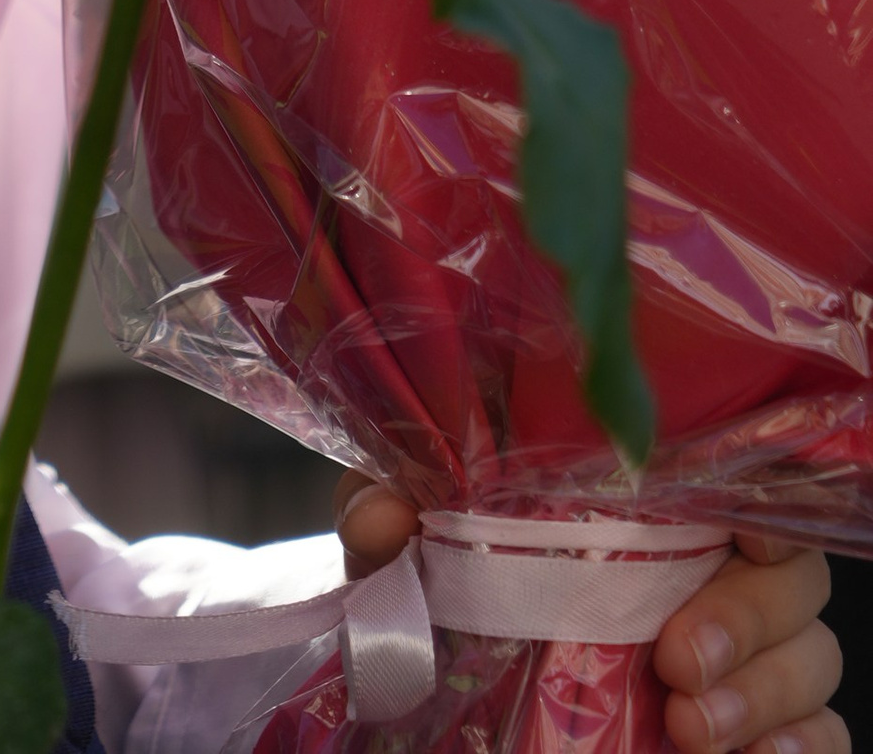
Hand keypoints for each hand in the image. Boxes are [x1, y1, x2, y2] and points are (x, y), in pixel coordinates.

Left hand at [338, 490, 841, 753]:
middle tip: (678, 660)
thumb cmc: (445, 574)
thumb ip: (387, 513)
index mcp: (649, 500)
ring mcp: (743, 655)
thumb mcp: (408, 541)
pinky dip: (802, 748)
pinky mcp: (753, 726)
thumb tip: (384, 515)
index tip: (746, 535)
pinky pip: (822, 737)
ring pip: (813, 658)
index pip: (745, 479)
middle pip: (791, 576)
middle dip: (751, 618)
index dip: (765, 503)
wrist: (446, 668)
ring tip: (691, 725)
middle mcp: (712, 569)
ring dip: (766, 693)